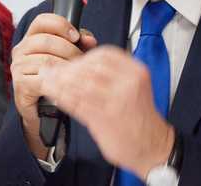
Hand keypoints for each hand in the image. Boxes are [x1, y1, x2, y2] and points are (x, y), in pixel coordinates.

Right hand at [10, 13, 96, 157]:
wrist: (44, 112)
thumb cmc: (56, 81)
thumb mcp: (68, 58)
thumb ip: (78, 45)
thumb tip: (89, 39)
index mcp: (31, 39)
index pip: (42, 21)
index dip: (60, 24)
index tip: (76, 36)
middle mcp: (21, 50)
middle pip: (46, 40)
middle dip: (69, 50)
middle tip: (81, 62)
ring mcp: (18, 67)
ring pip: (46, 59)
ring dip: (66, 67)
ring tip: (76, 75)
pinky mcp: (20, 83)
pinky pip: (42, 78)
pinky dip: (58, 81)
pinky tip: (65, 85)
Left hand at [39, 46, 173, 178]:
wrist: (153, 146)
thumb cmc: (137, 116)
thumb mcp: (130, 86)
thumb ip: (108, 73)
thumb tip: (74, 62)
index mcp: (136, 71)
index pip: (103, 55)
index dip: (81, 57)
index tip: (68, 62)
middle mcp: (129, 83)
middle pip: (89, 68)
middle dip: (66, 70)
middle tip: (50, 71)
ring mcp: (118, 101)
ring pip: (81, 85)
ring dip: (59, 83)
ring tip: (47, 82)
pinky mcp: (107, 118)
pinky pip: (78, 103)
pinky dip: (62, 98)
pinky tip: (54, 96)